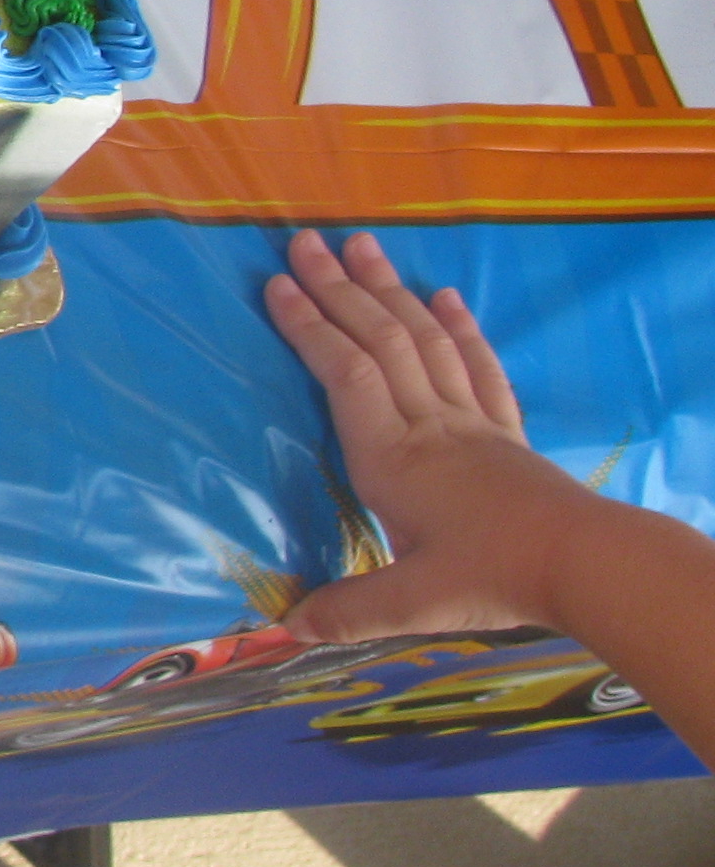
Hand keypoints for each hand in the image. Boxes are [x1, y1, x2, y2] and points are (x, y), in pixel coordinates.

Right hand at [262, 228, 599, 644]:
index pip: (345, 375)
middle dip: (341, 288)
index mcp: (394, 457)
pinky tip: (447, 298)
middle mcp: (429, 425)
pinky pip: (480, 367)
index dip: (310, 327)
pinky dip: (460, 328)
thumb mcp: (413, 603)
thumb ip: (348, 609)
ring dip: (392, 291)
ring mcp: (472, 423)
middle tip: (307, 240)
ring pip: (426, 341)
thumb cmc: (494, 578)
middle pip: (382, 341)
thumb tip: (285, 626)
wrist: (588, 565)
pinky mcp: (506, 433)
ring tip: (365, 246)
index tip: (278, 285)